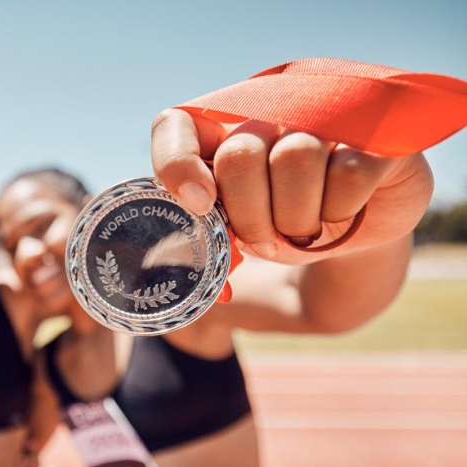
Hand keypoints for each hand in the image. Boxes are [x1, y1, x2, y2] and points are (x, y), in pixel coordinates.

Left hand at [151, 109, 431, 260]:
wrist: (354, 232)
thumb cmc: (284, 225)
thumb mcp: (242, 234)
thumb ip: (213, 239)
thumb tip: (198, 271)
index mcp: (220, 133)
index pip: (174, 125)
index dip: (177, 162)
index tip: (199, 205)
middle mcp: (269, 112)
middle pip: (239, 155)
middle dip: (249, 217)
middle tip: (265, 241)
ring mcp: (324, 117)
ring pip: (293, 159)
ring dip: (295, 219)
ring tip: (304, 231)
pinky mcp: (375, 135)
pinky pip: (348, 172)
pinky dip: (339, 210)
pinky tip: (343, 214)